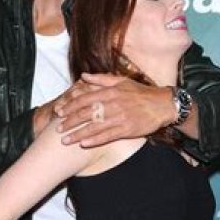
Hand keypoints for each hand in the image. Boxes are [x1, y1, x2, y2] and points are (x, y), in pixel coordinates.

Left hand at [54, 73, 175, 146]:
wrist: (162, 105)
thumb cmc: (140, 93)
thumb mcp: (121, 81)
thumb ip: (101, 79)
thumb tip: (83, 75)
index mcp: (110, 91)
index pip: (85, 98)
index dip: (70, 106)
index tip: (59, 112)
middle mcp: (113, 104)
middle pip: (86, 113)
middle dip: (70, 121)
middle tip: (58, 129)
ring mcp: (119, 118)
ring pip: (94, 127)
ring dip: (78, 134)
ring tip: (65, 140)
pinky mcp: (127, 130)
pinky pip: (107, 136)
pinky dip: (95, 140)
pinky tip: (84, 144)